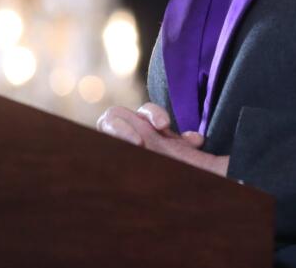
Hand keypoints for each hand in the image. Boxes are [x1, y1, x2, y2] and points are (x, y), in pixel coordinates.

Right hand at [96, 102, 229, 177]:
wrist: (154, 185)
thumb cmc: (167, 161)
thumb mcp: (177, 153)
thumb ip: (185, 144)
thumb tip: (196, 140)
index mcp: (144, 124)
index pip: (145, 110)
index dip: (153, 113)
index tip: (164, 126)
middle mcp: (126, 129)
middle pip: (114, 114)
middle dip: (125, 125)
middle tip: (140, 142)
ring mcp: (113, 143)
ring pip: (103, 128)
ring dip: (116, 135)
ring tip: (132, 148)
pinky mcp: (105, 156)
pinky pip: (99, 149)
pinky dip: (107, 151)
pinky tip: (119, 161)